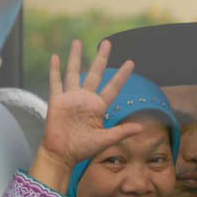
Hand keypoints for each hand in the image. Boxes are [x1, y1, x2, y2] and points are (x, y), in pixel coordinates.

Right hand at [30, 40, 141, 192]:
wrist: (62, 154)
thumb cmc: (83, 148)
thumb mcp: (105, 140)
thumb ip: (121, 131)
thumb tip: (141, 128)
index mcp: (99, 106)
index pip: (113, 87)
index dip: (122, 75)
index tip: (131, 62)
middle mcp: (86, 98)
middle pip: (95, 73)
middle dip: (101, 58)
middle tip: (107, 43)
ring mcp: (71, 98)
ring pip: (73, 72)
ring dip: (75, 57)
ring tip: (78, 42)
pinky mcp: (57, 100)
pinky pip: (56, 82)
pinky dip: (55, 70)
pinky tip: (56, 57)